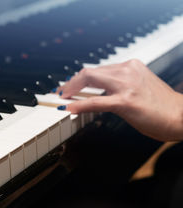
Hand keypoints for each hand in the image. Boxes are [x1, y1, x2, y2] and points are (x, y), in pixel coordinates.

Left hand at [58, 59, 182, 140]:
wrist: (181, 116)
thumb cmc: (161, 106)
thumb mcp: (137, 87)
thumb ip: (118, 85)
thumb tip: (98, 91)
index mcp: (130, 66)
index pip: (97, 69)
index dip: (79, 78)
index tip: (69, 86)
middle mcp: (127, 71)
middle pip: (89, 72)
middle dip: (71, 83)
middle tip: (61, 93)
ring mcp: (126, 86)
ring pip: (89, 81)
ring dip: (71, 90)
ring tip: (62, 99)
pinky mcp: (126, 102)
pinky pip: (96, 101)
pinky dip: (80, 104)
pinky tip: (70, 108)